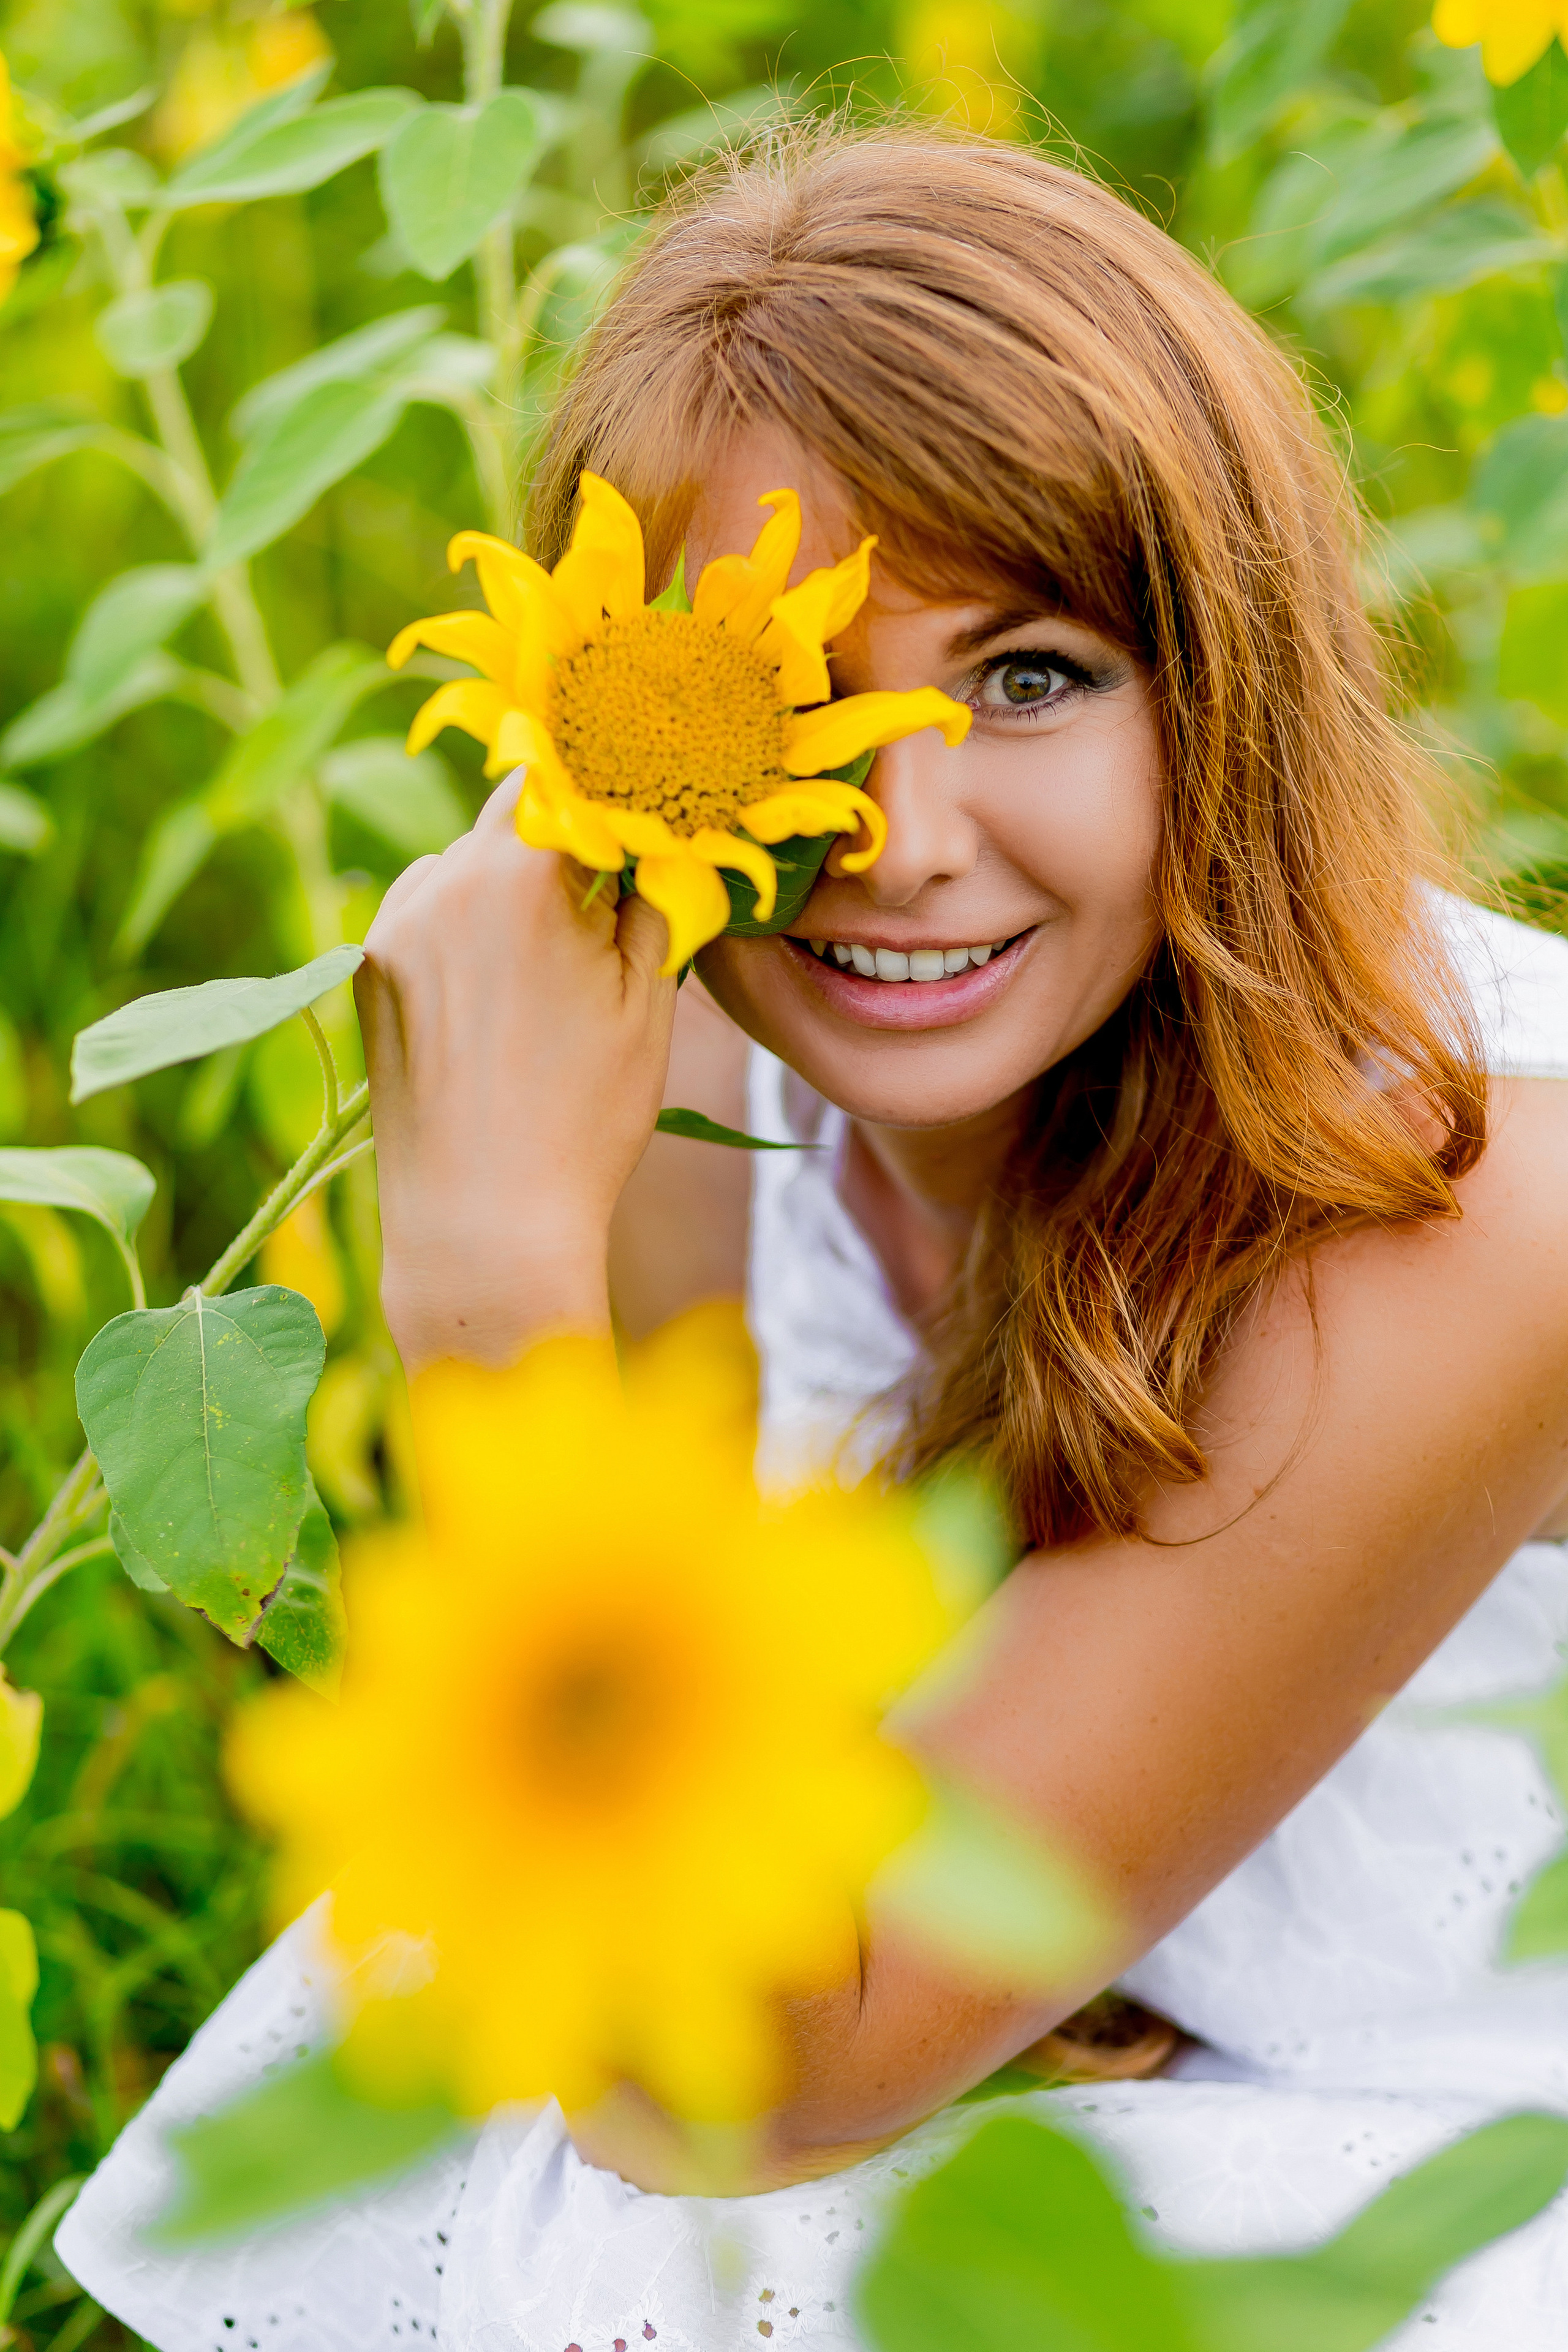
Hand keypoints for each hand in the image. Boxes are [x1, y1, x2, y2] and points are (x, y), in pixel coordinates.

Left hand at [356, 780, 675, 1371]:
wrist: (482, 1223)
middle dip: (559, 840)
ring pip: (462, 863)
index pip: (565, 774)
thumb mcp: (647, 1000)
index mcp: (521, 874)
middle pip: (509, 814)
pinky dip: (463, 928)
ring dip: (506, 886)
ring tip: (548, 964)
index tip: (641, 814)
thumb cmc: (582, 1118)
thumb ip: (651, 896)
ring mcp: (393, 928)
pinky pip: (424, 913)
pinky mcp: (365, 972)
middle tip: (606, 895)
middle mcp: (442, 882)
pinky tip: (498, 993)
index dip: (608, 787)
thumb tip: (654, 840)